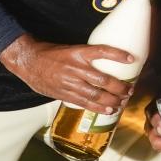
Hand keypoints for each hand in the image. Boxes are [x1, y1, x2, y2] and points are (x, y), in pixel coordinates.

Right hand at [0, 34, 132, 113]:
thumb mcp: (71, 49)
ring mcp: (70, 83)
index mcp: (78, 53)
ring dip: (112, 100)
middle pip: (102, 79)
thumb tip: (107, 63)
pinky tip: (109, 111)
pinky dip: (98, 108)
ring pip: (95, 94)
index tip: (132, 59)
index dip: (118, 55)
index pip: (102, 51)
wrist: (28, 62)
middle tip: (130, 90)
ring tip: (122, 102)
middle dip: (119, 87)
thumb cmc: (52, 54)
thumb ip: (86, 57)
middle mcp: (76, 68)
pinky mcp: (64, 94)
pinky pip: (84, 103)